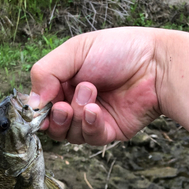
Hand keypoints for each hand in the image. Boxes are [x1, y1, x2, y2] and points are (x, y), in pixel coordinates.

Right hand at [29, 27, 160, 144]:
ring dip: (76, 116)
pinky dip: (89, 125)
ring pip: (69, 134)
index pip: (42, 102)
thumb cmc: (119, 50)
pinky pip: (90, 138)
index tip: (39, 107)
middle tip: (64, 105)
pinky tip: (96, 111)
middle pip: (52, 123)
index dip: (38, 108)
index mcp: (66, 81)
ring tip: (91, 95)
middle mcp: (76, 101)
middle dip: (56, 116)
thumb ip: (45, 73)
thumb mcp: (74, 51)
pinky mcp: (108, 132)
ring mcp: (92, 118)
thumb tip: (31, 103)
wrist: (157, 64)